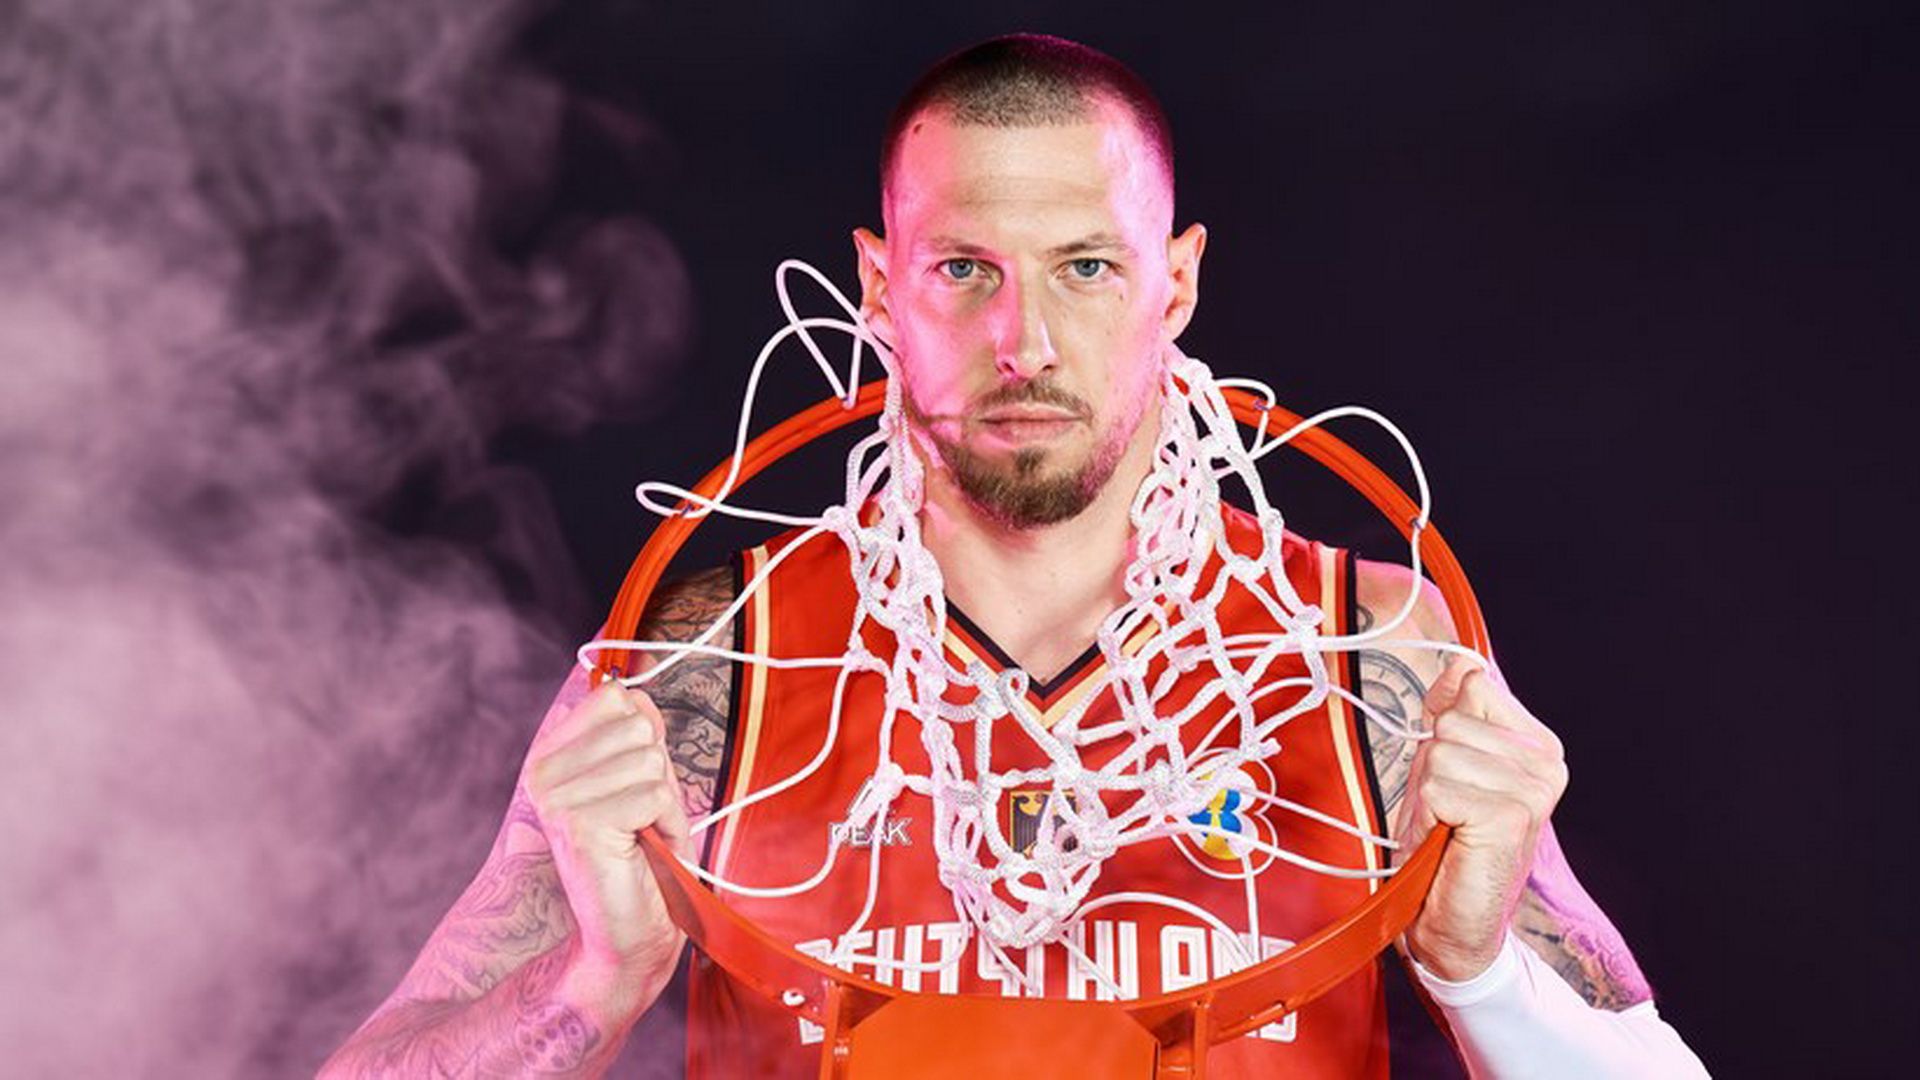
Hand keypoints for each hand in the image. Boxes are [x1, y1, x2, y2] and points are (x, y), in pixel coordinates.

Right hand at [520, 679, 691, 989]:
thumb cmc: (644, 860)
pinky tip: (642, 853)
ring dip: (664, 803)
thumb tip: (630, 689)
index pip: (616, 698)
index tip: (635, 788)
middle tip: (642, 822)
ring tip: (642, 839)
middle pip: (638, 726)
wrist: (630, 936)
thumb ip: (634, 734)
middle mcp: (542, 771)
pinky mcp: (579, 823)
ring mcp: (556, 796)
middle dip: (659, 775)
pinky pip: (654, 794)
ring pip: (649, 759)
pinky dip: (666, 825)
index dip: (646, 740)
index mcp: (550, 755)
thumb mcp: (641, 781)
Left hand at [1399, 655, 1567, 980]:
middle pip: (1449, 722)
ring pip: (1439, 753)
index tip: (1454, 779)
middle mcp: (1547, 762)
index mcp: (1538, 744)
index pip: (1471, 688)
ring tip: (1449, 828)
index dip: (1441, 733)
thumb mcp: (1442, 765)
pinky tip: (1450, 842)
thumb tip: (1463, 663)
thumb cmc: (1445, 843)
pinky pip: (1437, 788)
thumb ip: (1452, 712)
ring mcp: (1534, 789)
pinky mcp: (1512, 815)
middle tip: (1447, 812)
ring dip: (1428, 796)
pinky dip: (1429, 817)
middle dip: (1430, 768)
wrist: (1449, 918)